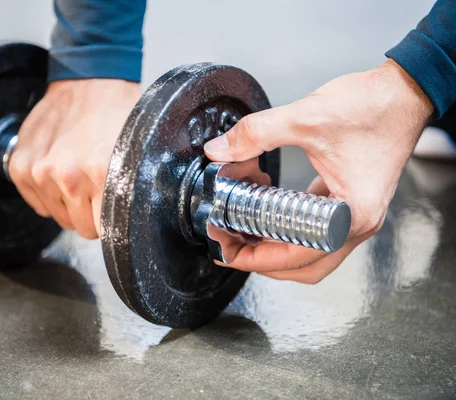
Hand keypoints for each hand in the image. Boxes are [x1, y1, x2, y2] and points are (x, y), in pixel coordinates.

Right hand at [9, 79, 140, 238]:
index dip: (110, 222)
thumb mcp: (136, 153)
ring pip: (58, 217)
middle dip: (90, 213)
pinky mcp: (20, 167)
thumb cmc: (116, 113)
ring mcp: (40, 172)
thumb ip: (130, 190)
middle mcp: (68, 176)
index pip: (104, 231)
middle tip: (96, 186)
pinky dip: (48, 194)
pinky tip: (60, 171)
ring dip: (68, 202)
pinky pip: (37, 204)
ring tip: (79, 173)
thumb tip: (130, 222)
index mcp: (101, 175)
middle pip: (81, 227)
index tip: (112, 210)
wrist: (89, 81)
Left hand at [204, 59, 433, 283]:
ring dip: (276, 248)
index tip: (226, 249)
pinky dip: (290, 229)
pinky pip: (317, 230)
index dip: (255, 258)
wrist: (404, 91)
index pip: (296, 257)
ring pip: (311, 252)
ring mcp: (356, 215)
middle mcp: (358, 223)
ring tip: (243, 233)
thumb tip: (219, 150)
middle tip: (229, 246)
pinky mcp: (352, 202)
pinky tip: (267, 213)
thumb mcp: (306, 117)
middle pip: (304, 266)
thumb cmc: (373, 107)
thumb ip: (257, 133)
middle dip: (262, 261)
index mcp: (351, 214)